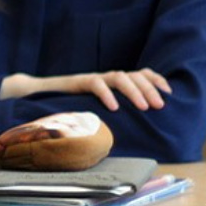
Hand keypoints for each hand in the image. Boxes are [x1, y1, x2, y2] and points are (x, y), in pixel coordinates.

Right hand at [1, 69, 169, 110]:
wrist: (35, 96)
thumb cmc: (68, 107)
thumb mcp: (96, 110)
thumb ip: (112, 114)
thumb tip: (137, 133)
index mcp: (112, 83)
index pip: (140, 73)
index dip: (156, 79)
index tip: (169, 92)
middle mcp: (105, 77)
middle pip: (134, 75)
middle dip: (150, 89)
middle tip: (160, 106)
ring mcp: (92, 78)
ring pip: (119, 77)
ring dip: (135, 91)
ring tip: (145, 107)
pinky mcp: (77, 82)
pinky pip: (95, 83)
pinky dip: (107, 94)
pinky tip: (114, 107)